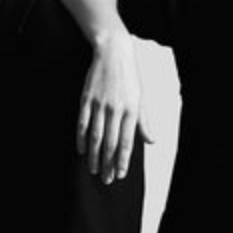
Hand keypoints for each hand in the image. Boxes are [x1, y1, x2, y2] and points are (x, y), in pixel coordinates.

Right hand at [78, 32, 153, 182]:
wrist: (113, 52)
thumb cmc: (129, 76)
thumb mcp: (141, 97)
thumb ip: (144, 121)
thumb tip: (151, 141)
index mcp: (132, 110)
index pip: (126, 142)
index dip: (123, 160)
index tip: (120, 174)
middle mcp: (116, 108)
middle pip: (111, 143)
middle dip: (108, 163)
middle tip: (106, 179)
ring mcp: (100, 103)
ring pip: (96, 136)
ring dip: (95, 155)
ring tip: (94, 170)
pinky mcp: (86, 98)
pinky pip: (83, 123)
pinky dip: (81, 138)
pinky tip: (82, 150)